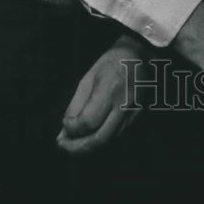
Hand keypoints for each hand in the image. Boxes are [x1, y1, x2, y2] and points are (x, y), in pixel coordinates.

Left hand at [56, 35, 145, 154]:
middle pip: (100, 138)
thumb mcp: (88, 78)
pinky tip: (89, 136)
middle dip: (78, 148)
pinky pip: (115, 136)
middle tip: (63, 145)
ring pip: (108, 141)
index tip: (64, 124)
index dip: (72, 127)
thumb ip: (76, 105)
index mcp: (110, 89)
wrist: (140, 56)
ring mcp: (132, 114)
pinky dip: (100, 140)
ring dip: (87, 147)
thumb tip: (64, 131)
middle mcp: (124, 105)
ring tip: (72, 143)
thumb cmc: (111, 64)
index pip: (89, 121)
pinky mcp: (136, 118)